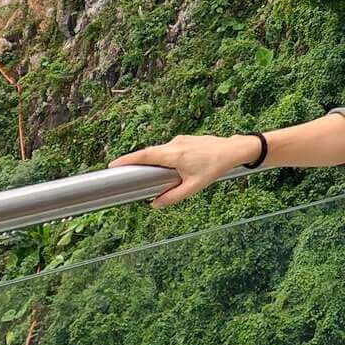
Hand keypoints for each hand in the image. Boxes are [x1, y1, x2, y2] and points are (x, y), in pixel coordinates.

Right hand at [109, 133, 255, 208]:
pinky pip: (168, 149)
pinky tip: (167, 168)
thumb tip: (154, 205)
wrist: (232, 150)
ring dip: (152, 161)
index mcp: (174, 155)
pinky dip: (162, 157)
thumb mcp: (193, 187)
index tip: (112, 164)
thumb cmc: (214, 168)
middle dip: (135, 161)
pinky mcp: (184, 139)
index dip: (127, 159)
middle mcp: (174, 144)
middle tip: (121, 171)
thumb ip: (172, 197)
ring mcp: (180, 140)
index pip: (145, 155)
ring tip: (146, 174)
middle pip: (149, 153)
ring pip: (159, 151)